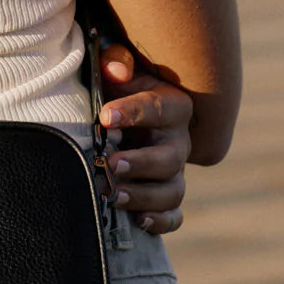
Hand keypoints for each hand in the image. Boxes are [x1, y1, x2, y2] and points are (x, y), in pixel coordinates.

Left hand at [97, 43, 191, 234]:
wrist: (119, 118)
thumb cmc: (117, 90)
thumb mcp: (116, 71)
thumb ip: (116, 61)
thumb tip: (116, 67)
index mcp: (171, 106)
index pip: (159, 109)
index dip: (134, 113)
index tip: (105, 117)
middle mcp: (178, 141)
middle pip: (170, 157)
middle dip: (141, 163)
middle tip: (111, 164)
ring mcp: (173, 172)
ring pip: (172, 190)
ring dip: (145, 195)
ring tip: (115, 195)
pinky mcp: (165, 196)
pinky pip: (173, 215)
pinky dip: (160, 221)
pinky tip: (138, 220)